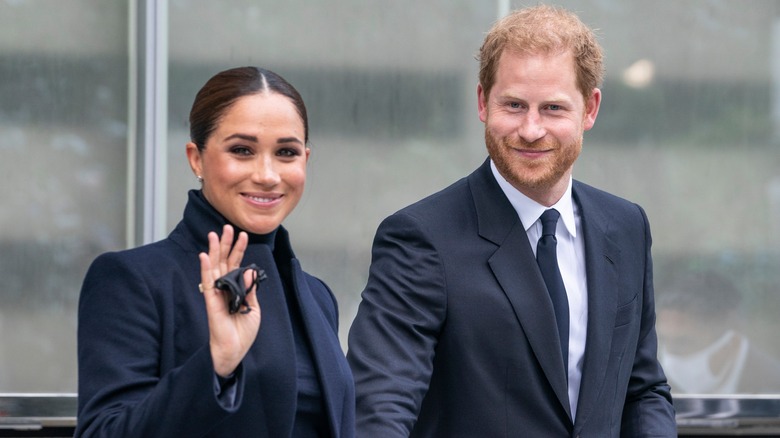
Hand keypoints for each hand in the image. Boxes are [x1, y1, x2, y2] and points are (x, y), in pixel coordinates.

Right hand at [198, 224, 260, 376]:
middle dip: (226, 244)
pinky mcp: (211, 302)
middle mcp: (224, 288)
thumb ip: (250, 288)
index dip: (239, 250)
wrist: (235, 350)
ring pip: (214, 267)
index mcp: (235, 289)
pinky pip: (207, 282)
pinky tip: (204, 256)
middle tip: (227, 227)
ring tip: (215, 234)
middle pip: (224, 261)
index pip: (236, 264)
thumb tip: (249, 270)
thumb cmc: (243, 331)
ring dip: (214, 250)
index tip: (243, 235)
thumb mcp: (253, 307)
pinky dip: (205, 269)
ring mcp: (217, 293)